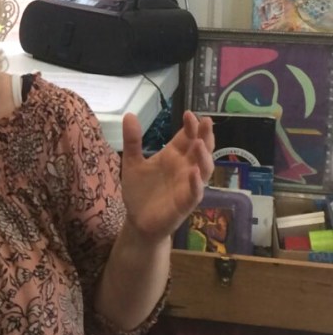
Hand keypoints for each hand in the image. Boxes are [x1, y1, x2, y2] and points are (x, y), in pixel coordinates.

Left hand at [120, 111, 214, 240]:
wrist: (137, 220)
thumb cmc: (140, 190)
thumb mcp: (132, 162)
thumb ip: (132, 140)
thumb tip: (129, 115)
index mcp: (173, 155)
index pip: (186, 137)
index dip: (190, 126)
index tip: (188, 113)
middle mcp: (185, 168)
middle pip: (201, 149)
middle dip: (204, 135)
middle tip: (205, 121)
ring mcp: (187, 185)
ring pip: (203, 169)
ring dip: (204, 157)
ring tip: (200, 143)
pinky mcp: (185, 204)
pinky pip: (195, 193)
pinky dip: (196, 183)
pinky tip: (194, 173)